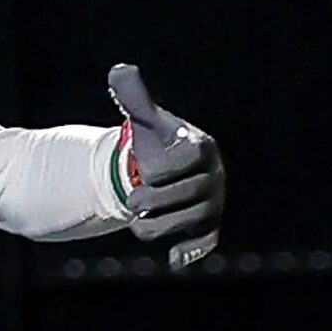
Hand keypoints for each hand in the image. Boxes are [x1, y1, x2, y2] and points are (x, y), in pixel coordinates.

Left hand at [107, 63, 223, 270]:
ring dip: (158, 226)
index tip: (145, 171)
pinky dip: (191, 251)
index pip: (193, 157)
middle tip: (131, 201)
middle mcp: (213, 175)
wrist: (165, 175)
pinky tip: (172, 259)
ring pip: (190, 221)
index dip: (167, 168)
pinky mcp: (207, 228)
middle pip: (190, 193)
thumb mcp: (146, 120)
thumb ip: (134, 98)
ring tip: (136, 223)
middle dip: (155, 201)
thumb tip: (119, 71)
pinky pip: (206, 242)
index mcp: (201, 147)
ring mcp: (212, 203)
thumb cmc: (157, 145)